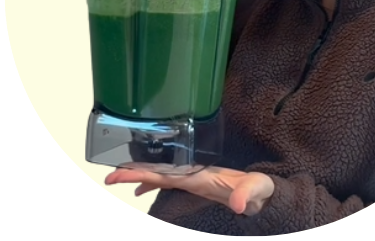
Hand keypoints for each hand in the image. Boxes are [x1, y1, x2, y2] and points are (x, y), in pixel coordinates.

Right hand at [105, 166, 274, 215]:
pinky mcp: (196, 185)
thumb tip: (238, 204)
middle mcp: (194, 174)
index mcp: (200, 174)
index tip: (122, 172)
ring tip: (117, 180)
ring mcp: (194, 178)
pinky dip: (150, 184)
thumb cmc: (259, 190)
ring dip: (139, 177)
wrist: (264, 191)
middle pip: (158, 171)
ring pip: (160, 175)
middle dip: (133, 172)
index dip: (144, 172)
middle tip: (109, 177)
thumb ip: (249, 192)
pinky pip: (167, 182)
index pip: (166, 172)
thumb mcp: (258, 189)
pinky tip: (140, 192)